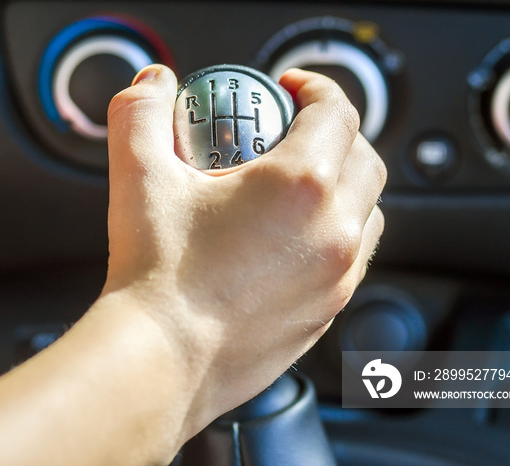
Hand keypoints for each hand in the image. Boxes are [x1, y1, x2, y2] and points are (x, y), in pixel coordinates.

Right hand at [104, 64, 385, 435]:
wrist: (161, 362)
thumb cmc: (158, 280)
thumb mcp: (140, 177)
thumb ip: (142, 116)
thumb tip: (152, 86)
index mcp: (300, 187)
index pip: (335, 113)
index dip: (314, 87)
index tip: (290, 88)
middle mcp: (333, 232)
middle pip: (364, 159)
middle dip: (335, 133)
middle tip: (292, 132)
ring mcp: (336, 279)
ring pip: (369, 212)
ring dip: (345, 186)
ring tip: (298, 187)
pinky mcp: (325, 314)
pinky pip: (353, 259)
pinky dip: (336, 236)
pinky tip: (290, 243)